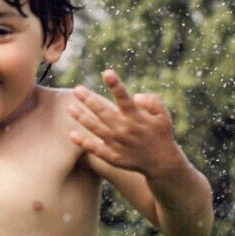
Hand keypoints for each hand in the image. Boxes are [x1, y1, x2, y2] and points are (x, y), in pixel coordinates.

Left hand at [68, 70, 182, 177]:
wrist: (162, 162)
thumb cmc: (161, 133)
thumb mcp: (164, 115)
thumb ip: (153, 102)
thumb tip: (136, 96)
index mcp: (137, 117)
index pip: (124, 98)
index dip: (116, 85)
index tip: (107, 72)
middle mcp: (125, 129)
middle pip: (104, 112)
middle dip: (89, 100)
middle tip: (77, 89)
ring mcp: (118, 144)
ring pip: (96, 129)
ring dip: (82, 118)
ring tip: (70, 107)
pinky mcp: (113, 156)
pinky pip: (95, 149)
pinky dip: (84, 142)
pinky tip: (72, 134)